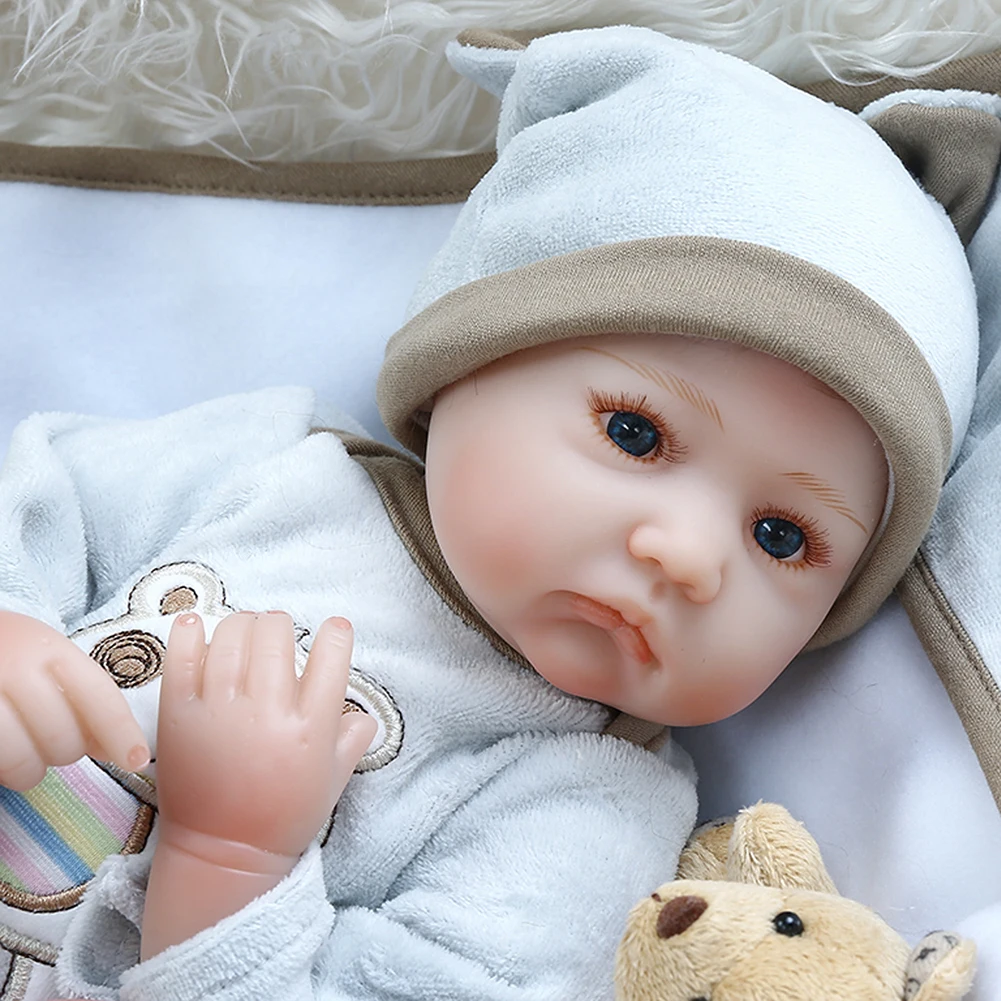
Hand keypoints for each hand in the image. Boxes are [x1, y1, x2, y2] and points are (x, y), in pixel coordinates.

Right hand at [0, 611, 149, 790]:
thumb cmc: (6, 656)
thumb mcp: (45, 660)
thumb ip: (82, 697)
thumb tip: (119, 748)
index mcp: (48, 648)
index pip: (98, 694)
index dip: (122, 733)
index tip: (137, 760)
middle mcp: (16, 668)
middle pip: (64, 736)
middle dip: (67, 752)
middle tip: (52, 743)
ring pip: (25, 760)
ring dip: (29, 770)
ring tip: (23, 755)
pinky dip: (4, 771)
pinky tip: (3, 757)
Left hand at [155, 611, 375, 860]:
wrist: (222, 854)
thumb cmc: (284, 816)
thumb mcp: (333, 779)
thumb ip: (352, 739)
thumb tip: (363, 713)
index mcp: (311, 726)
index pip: (332, 654)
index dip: (337, 633)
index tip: (334, 631)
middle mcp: (267, 711)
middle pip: (276, 632)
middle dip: (281, 625)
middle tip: (277, 637)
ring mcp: (220, 710)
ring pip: (232, 634)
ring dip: (243, 624)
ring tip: (243, 634)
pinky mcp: (179, 715)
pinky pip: (182, 656)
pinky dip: (189, 632)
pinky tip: (196, 625)